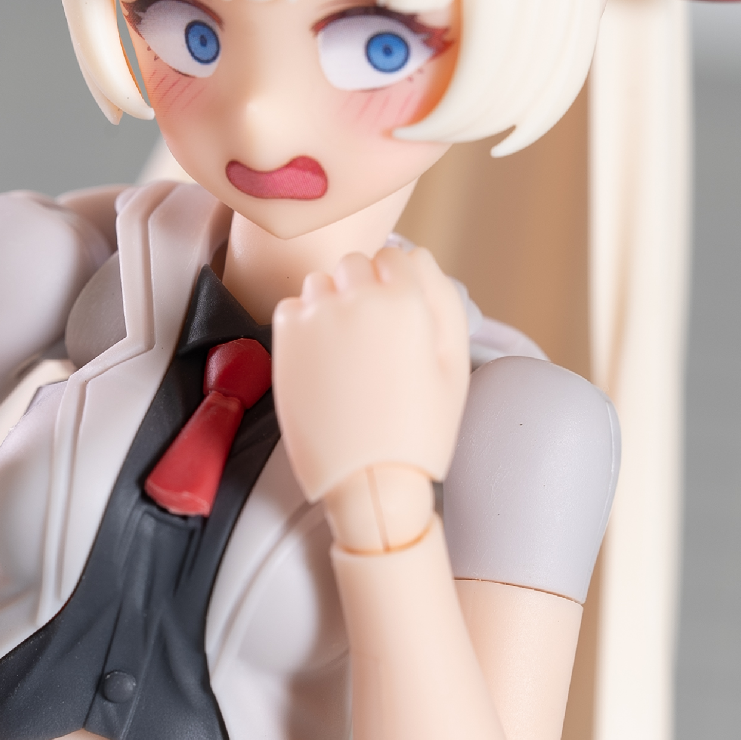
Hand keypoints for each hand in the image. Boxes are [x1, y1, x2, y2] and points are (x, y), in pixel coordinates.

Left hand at [272, 245, 468, 508]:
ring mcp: (317, 316)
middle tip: (371, 340)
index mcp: (407, 300)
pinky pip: (292, 307)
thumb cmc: (421, 429)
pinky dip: (303, 325)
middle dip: (363, 291)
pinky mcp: (285, 339)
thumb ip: (442, 300)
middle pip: (356, 264)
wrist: (369, 483)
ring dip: (331, 303)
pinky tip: (320, 361)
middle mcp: (358, 298)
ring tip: (345, 352)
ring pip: (321, 281)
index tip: (398, 319)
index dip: (399, 287)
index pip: (398, 256)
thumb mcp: (455, 363)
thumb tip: (416, 257)